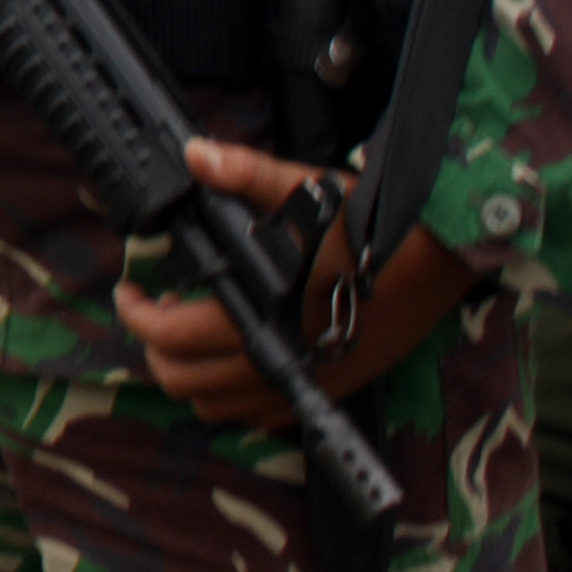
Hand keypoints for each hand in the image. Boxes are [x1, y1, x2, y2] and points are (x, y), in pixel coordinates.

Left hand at [116, 139, 480, 425]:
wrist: (440, 260)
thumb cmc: (370, 225)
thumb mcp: (301, 189)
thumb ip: (242, 174)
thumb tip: (195, 154)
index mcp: (259, 314)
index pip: (169, 334)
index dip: (135, 312)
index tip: (130, 291)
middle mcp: (276, 361)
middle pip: (181, 379)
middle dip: (156, 345)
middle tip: (160, 308)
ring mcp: (304, 383)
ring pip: (215, 406)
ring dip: (191, 374)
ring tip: (193, 330)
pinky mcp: (330, 390)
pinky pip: (260, 417)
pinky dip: (234, 397)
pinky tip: (237, 356)